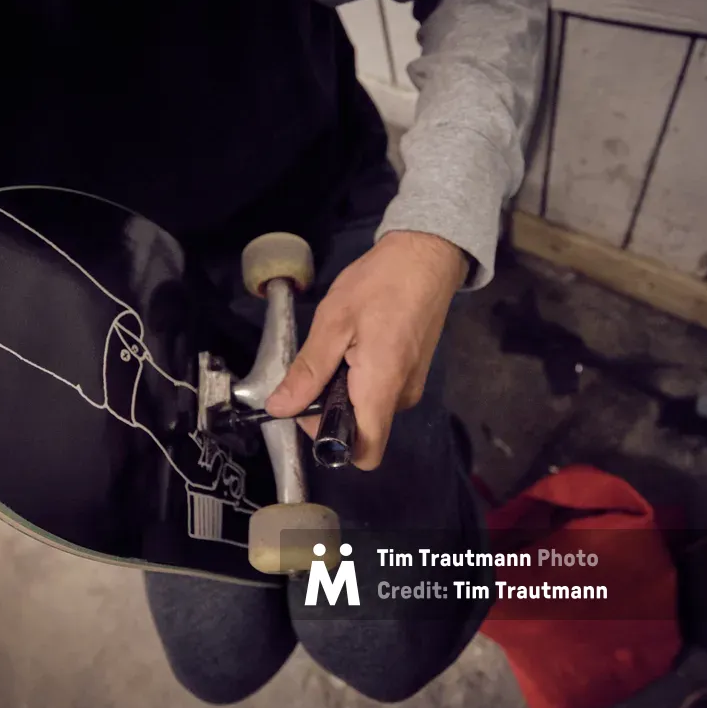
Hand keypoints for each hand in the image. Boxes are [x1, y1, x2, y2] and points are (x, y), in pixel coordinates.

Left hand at [265, 231, 466, 469]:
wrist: (426, 255)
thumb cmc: (381, 283)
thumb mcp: (333, 322)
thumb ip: (308, 371)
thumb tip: (279, 407)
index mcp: (382, 387)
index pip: (364, 452)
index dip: (331, 442)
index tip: (310, 410)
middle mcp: (402, 396)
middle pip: (361, 430)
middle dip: (330, 409)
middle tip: (318, 366)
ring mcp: (411, 385)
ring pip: (369, 409)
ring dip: (345, 390)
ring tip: (339, 348)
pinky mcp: (413, 372)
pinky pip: (380, 391)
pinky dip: (361, 379)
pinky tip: (356, 344)